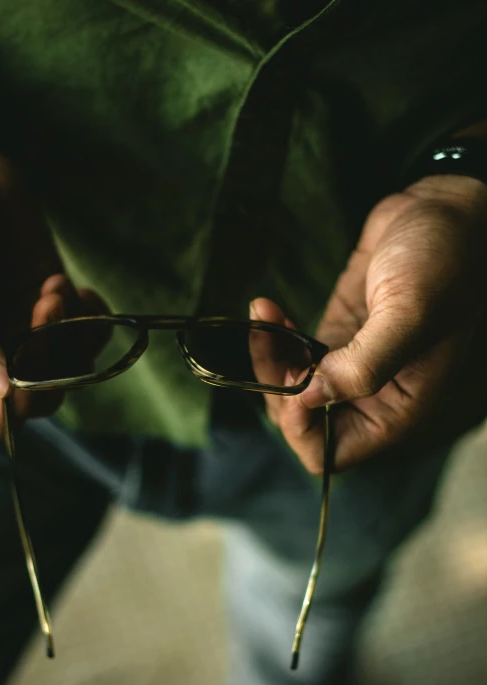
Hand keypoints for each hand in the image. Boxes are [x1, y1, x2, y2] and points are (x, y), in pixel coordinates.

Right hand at [0, 141, 106, 437]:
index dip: (14, 405)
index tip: (24, 367)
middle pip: (38, 400)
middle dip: (51, 359)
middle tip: (46, 304)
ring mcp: (25, 333)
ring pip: (69, 370)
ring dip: (72, 332)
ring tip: (53, 285)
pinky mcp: (54, 308)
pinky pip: (88, 336)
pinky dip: (92, 317)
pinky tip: (79, 289)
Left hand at [251, 175, 486, 472]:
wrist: (443, 210)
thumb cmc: (443, 260)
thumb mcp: (410, 313)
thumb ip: (364, 365)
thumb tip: (310, 399)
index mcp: (397, 409)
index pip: (332, 452)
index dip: (300, 428)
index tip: (291, 378)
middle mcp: (373, 397)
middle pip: (302, 422)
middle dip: (276, 387)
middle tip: (269, 337)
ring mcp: (350, 367)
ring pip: (291, 390)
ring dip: (267, 359)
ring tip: (264, 314)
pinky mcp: (336, 337)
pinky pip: (292, 358)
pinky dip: (273, 339)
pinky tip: (268, 308)